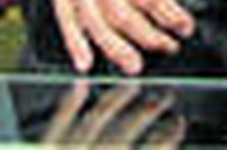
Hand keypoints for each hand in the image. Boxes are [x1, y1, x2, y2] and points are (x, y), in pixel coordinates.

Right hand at [40, 0, 198, 75]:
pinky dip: (72, 40)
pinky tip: (84, 60)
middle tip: (168, 46)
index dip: (167, 14)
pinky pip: (62, 13)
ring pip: (91, 20)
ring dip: (114, 47)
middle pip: (120, 13)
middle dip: (147, 36)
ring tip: (134, 64)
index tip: (184, 24)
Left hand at [40, 79, 185, 146]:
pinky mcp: (45, 148)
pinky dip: (71, 102)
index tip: (181, 123)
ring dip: (118, 99)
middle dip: (150, 110)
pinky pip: (59, 122)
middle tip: (165, 97)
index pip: (153, 149)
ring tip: (133, 83)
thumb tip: (167, 146)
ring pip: (98, 118)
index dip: (169, 136)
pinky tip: (81, 83)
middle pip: (128, 129)